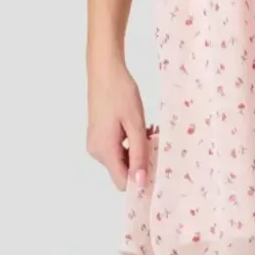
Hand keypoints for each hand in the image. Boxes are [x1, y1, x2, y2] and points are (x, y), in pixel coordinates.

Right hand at [86, 56, 148, 190]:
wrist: (105, 71)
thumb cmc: (121, 94)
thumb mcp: (136, 124)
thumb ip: (139, 154)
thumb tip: (141, 182)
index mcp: (104, 151)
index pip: (123, 182)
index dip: (141, 180)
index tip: (159, 167)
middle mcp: (97, 151)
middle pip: (123, 170)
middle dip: (142, 160)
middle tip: (157, 140)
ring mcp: (96, 142)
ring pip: (122, 157)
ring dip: (139, 148)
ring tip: (152, 130)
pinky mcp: (99, 134)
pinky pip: (117, 147)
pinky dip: (131, 141)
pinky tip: (142, 127)